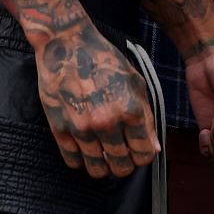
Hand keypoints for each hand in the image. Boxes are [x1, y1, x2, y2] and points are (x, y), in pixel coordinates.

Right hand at [33, 22, 159, 178]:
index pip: (144, 155)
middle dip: (125, 164)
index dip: (144, 156)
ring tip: (103, 154)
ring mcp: (82, 128)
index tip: (139, 151)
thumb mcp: (135, 82)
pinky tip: (85, 149)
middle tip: (121, 154)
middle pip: (122, 167)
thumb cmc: (104, 60)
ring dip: (103, 166)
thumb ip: (146, 116)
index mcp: (131, 110)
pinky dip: (81, 161)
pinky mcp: (59, 128)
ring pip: (97, 170)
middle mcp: (107, 123)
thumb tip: (154, 148)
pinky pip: (73, 162)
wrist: (66, 43)